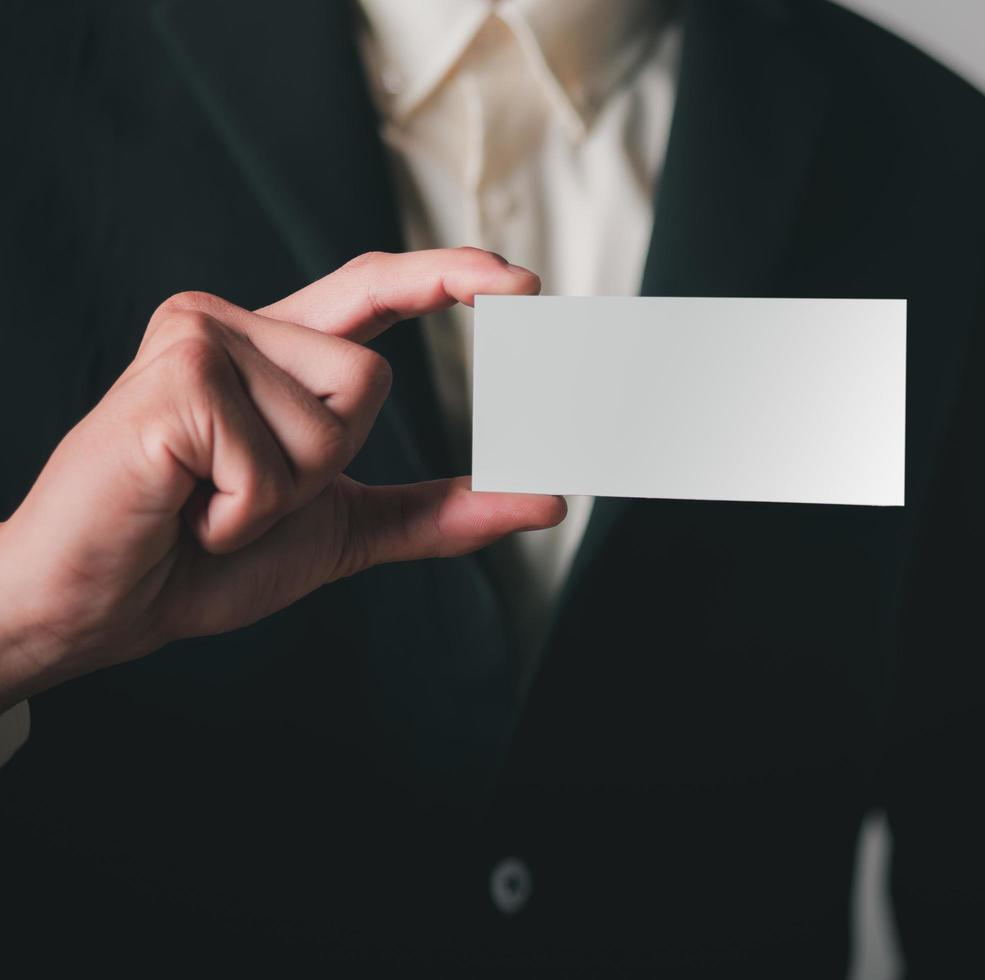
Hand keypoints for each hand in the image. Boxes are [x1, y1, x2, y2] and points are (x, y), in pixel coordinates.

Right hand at [0, 248, 565, 707]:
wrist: (98, 608)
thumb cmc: (203, 560)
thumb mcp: (343, 529)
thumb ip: (442, 511)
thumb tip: (550, 498)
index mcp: (275, 350)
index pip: (377, 286)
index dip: (451, 276)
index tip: (527, 287)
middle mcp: (233, 323)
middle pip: (369, 377)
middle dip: (329, 465)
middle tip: (241, 498)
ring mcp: (198, 338)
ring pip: (334, 417)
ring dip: (285, 494)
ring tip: (209, 501)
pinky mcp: (174, 375)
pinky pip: (278, 456)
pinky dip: (246, 510)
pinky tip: (186, 505)